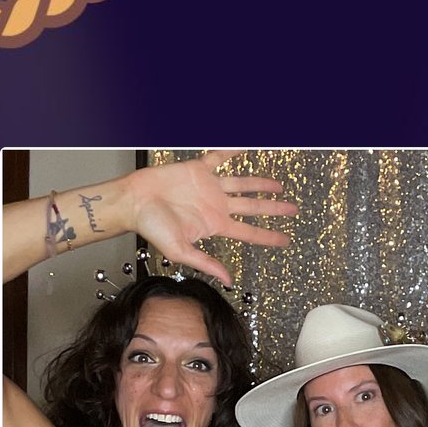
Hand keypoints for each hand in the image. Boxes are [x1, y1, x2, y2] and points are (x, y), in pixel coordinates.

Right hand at [126, 151, 296, 284]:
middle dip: (273, 209)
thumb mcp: (181, 251)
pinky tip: (249, 146)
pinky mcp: (199, 169)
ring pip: (243, 183)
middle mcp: (215, 206)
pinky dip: (234, 151)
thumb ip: (207, 263)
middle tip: (292, 209)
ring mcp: (209, 187)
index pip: (249, 232)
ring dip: (261, 183)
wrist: (134, 201)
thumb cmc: (151, 227)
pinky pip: (221, 156)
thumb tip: (228, 280)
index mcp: (214, 225)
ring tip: (278, 186)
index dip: (268, 236)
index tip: (285, 240)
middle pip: (252, 207)